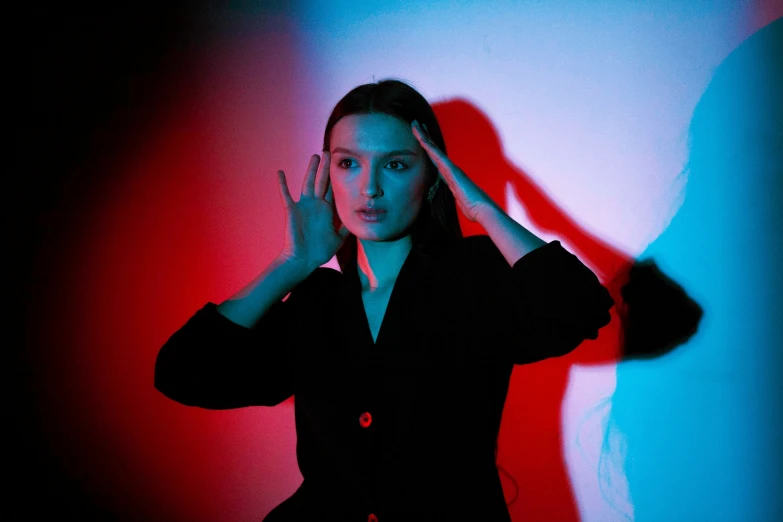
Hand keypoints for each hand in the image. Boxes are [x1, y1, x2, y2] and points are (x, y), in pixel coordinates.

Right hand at [276, 152, 349, 270]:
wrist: (303, 260)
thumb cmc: (320, 251)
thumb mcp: (338, 238)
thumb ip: (346, 227)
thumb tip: (358, 218)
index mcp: (326, 210)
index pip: (332, 190)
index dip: (336, 178)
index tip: (340, 164)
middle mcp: (315, 205)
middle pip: (321, 181)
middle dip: (325, 167)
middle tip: (327, 152)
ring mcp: (304, 206)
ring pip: (307, 183)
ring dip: (311, 170)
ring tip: (315, 156)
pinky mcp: (292, 211)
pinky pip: (286, 195)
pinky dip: (282, 184)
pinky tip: (280, 172)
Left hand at [411, 119, 497, 221]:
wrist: (483, 210)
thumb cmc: (474, 208)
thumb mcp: (461, 202)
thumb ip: (458, 197)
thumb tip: (459, 198)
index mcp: (451, 176)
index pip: (436, 159)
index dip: (428, 148)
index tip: (421, 137)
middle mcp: (450, 169)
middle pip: (434, 150)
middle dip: (425, 136)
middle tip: (416, 123)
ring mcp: (451, 168)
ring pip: (433, 149)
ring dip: (424, 136)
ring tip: (415, 124)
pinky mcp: (451, 170)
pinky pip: (437, 155)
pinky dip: (428, 146)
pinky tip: (421, 138)